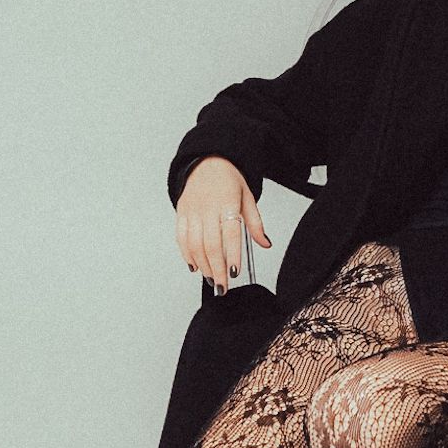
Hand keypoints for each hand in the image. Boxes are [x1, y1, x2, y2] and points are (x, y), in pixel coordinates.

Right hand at [175, 156, 271, 288]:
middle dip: (216, 268)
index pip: (230, 233)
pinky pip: (181, 237)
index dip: (231, 255)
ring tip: (211, 278)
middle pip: (211, 244)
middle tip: (222, 286)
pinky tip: (195, 265)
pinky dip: (187, 254)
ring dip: (202, 265)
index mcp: (228, 203)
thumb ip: (255, 223)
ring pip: (194, 244)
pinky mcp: (181, 213)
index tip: (234, 272)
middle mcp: (208, 207)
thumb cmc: (228, 179)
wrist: (207, 161)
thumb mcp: (248, 197)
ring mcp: (192, 210)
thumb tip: (265, 243)